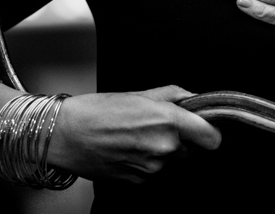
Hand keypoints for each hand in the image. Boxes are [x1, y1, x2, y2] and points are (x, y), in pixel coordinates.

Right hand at [47, 85, 220, 182]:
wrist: (63, 135)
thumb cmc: (95, 111)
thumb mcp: (139, 93)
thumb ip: (172, 95)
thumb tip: (191, 98)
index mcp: (167, 121)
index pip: (211, 137)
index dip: (209, 132)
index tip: (203, 128)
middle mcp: (163, 147)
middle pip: (191, 149)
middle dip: (180, 138)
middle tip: (155, 125)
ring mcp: (151, 168)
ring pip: (171, 160)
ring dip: (161, 150)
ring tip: (135, 136)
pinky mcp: (138, 181)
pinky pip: (153, 171)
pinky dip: (146, 162)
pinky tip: (127, 149)